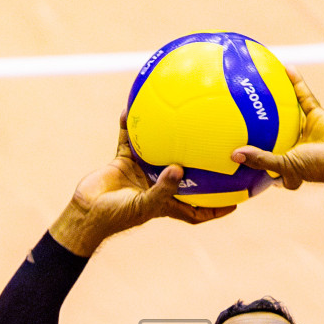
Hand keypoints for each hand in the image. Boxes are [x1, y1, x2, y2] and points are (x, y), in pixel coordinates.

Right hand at [50, 117, 235, 255]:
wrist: (86, 213)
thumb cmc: (116, 216)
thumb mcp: (144, 206)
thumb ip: (163, 189)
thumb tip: (179, 169)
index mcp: (168, 203)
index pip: (199, 210)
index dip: (218, 208)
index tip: (238, 201)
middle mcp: (159, 186)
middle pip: (187, 176)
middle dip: (201, 164)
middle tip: (220, 148)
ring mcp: (142, 173)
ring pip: (161, 151)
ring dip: (169, 135)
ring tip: (182, 116)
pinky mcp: (124, 161)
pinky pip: (131, 139)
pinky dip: (132, 125)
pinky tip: (135, 106)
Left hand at [231, 69, 323, 197]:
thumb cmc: (318, 168)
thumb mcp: (285, 166)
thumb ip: (260, 159)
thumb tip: (234, 154)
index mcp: (284, 162)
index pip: (262, 156)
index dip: (249, 150)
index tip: (230, 140)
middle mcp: (292, 145)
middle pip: (271, 130)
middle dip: (258, 120)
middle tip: (240, 106)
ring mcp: (305, 129)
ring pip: (286, 110)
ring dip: (275, 97)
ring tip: (258, 81)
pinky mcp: (317, 115)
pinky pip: (303, 96)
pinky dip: (296, 83)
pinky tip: (284, 69)